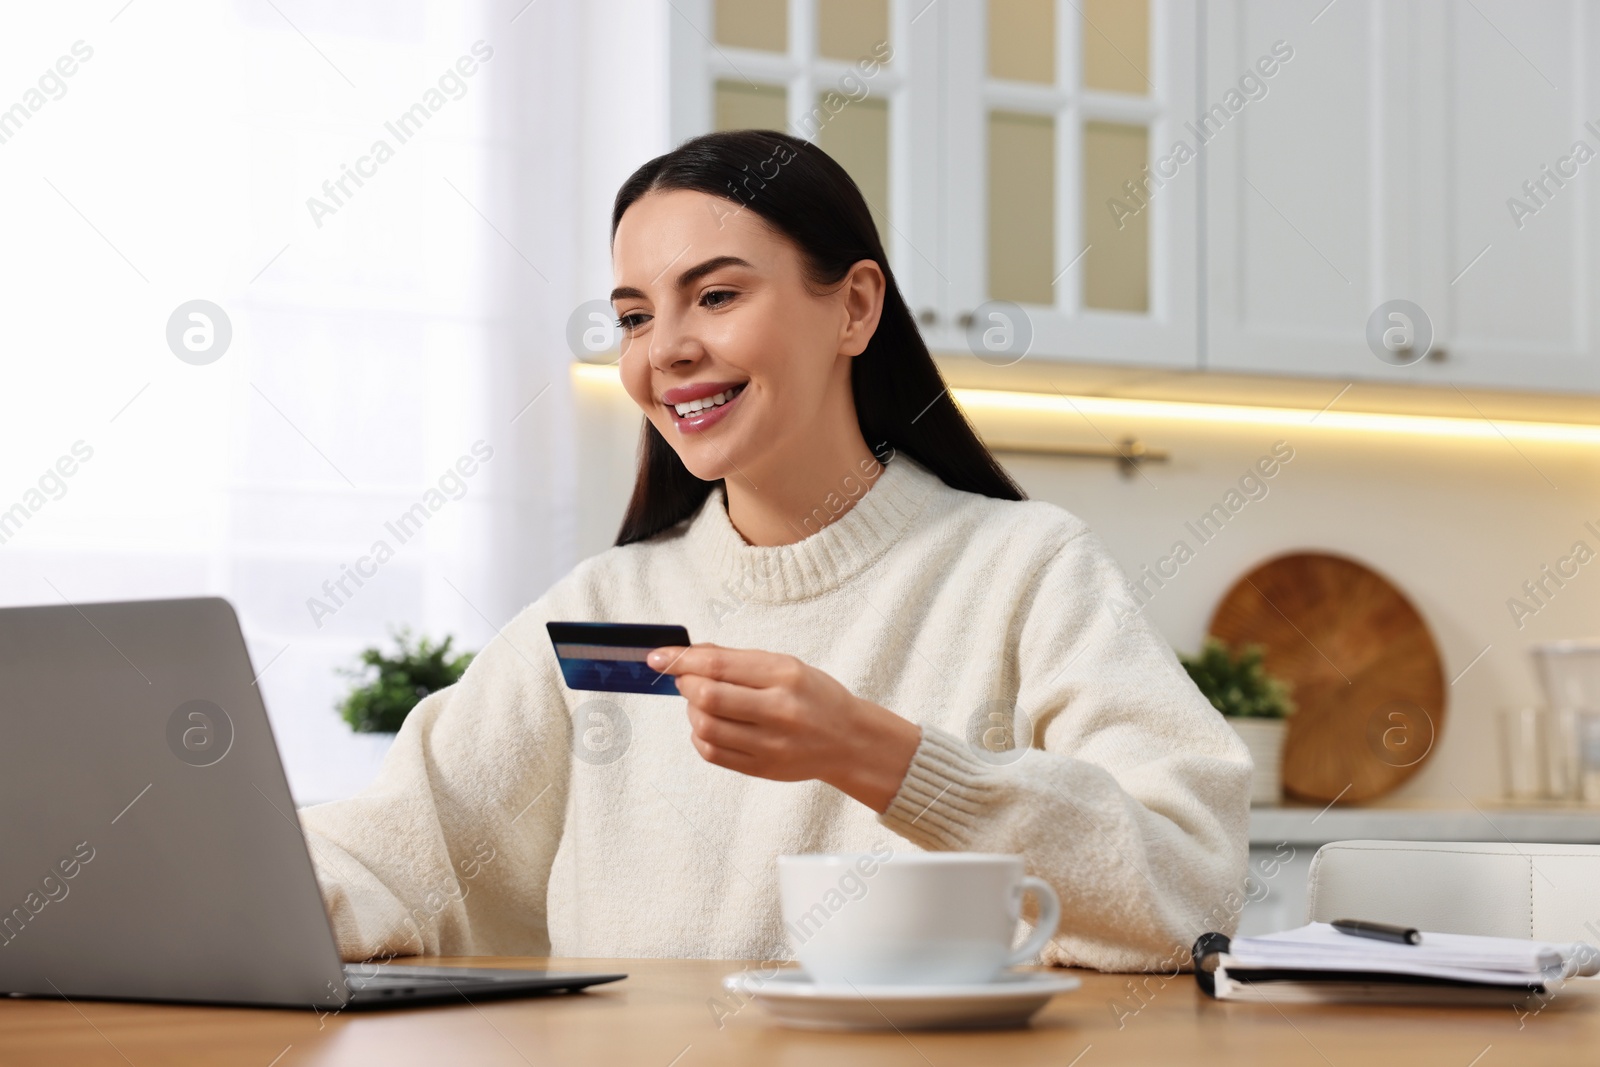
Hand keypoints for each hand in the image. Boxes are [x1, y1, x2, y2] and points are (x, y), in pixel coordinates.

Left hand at [646, 643, 921, 813]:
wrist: (849, 741)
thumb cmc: (815, 696)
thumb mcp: (785, 666)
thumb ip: (737, 659)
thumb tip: (689, 652)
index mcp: (786, 676)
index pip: (719, 665)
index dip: (681, 659)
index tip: (658, 657)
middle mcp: (779, 710)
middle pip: (708, 698)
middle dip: (685, 685)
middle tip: (687, 680)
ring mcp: (770, 743)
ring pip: (705, 727)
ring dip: (692, 711)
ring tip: (702, 703)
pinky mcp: (762, 768)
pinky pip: (712, 753)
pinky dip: (700, 735)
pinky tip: (711, 725)